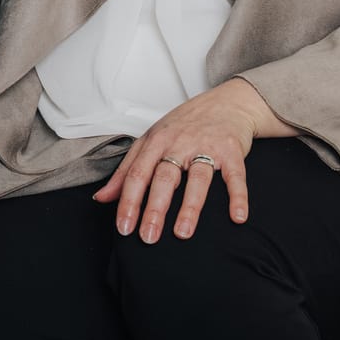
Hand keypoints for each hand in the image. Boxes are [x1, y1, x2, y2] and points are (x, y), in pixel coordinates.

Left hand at [93, 77, 293, 241]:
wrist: (227, 102)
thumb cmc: (185, 125)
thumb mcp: (151, 141)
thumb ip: (127, 170)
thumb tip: (102, 197)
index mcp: (155, 142)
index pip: (136, 175)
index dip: (128, 203)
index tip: (124, 228)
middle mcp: (179, 143)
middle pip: (163, 178)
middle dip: (154, 209)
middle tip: (148, 237)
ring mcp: (206, 146)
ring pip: (197, 179)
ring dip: (190, 207)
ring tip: (183, 233)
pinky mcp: (231, 151)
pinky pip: (235, 176)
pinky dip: (238, 196)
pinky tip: (237, 217)